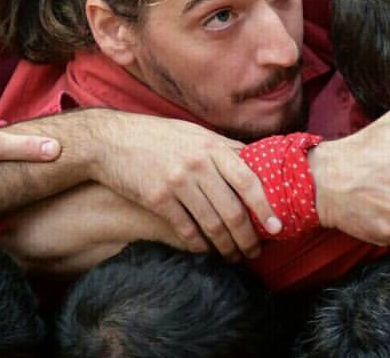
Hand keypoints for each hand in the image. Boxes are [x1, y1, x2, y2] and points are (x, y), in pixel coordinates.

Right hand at [88, 112, 278, 259]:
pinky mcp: (158, 199)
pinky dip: (200, 244)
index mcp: (212, 146)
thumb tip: (255, 160)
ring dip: (226, 246)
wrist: (112, 139)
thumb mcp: (194, 133)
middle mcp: (198, 164)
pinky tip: (207, 250)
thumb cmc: (158, 136)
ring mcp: (177, 182)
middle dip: (248, 236)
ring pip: (212, 223)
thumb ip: (223, 148)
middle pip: (233, 209)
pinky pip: (186, 229)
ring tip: (235, 256)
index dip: (266, 207)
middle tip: (256, 251)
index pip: (249, 180)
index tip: (278, 227)